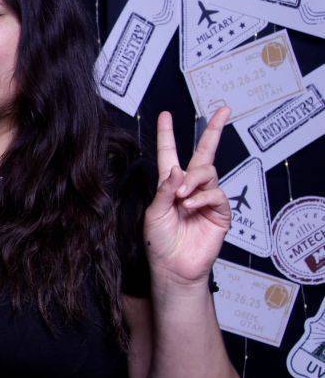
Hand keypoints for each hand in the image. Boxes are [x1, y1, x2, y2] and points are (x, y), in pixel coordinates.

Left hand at [143, 107, 231, 286]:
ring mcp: (207, 198)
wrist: (172, 267)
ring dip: (194, 180)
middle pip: (204, 154)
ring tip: (182, 197)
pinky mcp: (220, 212)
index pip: (170, 153)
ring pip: (207, 173)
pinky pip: (216, 194)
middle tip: (224, 110)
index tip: (166, 114)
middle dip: (214, 131)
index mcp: (170, 185)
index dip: (167, 134)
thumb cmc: (158, 240)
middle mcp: (190, 187)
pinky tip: (190, 206)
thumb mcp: (154, 212)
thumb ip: (165, 190)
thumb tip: (177, 170)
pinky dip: (202, 197)